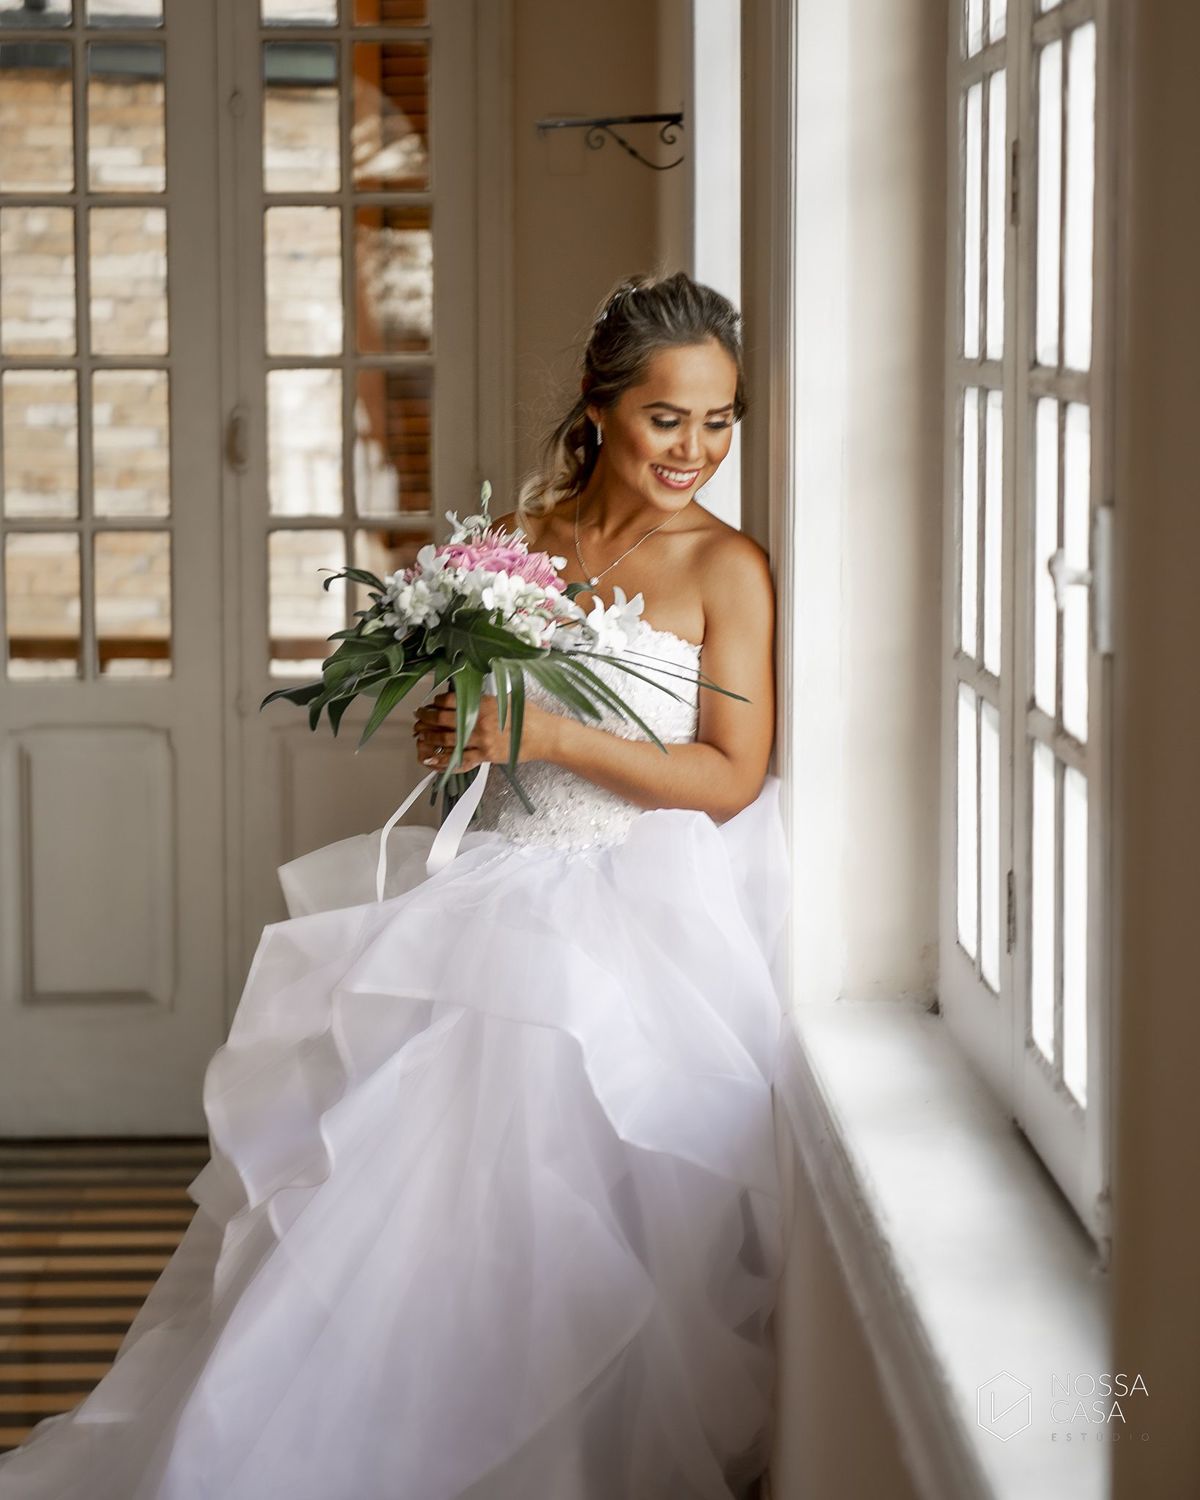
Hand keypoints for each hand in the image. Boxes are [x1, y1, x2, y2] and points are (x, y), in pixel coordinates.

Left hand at [412, 688, 557, 772]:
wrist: (545, 736)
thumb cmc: (530, 716)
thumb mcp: (507, 699)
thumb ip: (486, 700)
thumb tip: (470, 697)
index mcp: (485, 704)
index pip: (452, 700)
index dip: (437, 702)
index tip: (432, 703)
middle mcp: (480, 721)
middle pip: (444, 719)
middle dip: (426, 718)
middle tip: (419, 717)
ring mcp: (482, 740)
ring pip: (447, 739)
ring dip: (429, 737)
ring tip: (419, 735)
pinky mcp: (486, 756)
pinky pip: (460, 760)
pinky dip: (443, 761)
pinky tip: (431, 760)